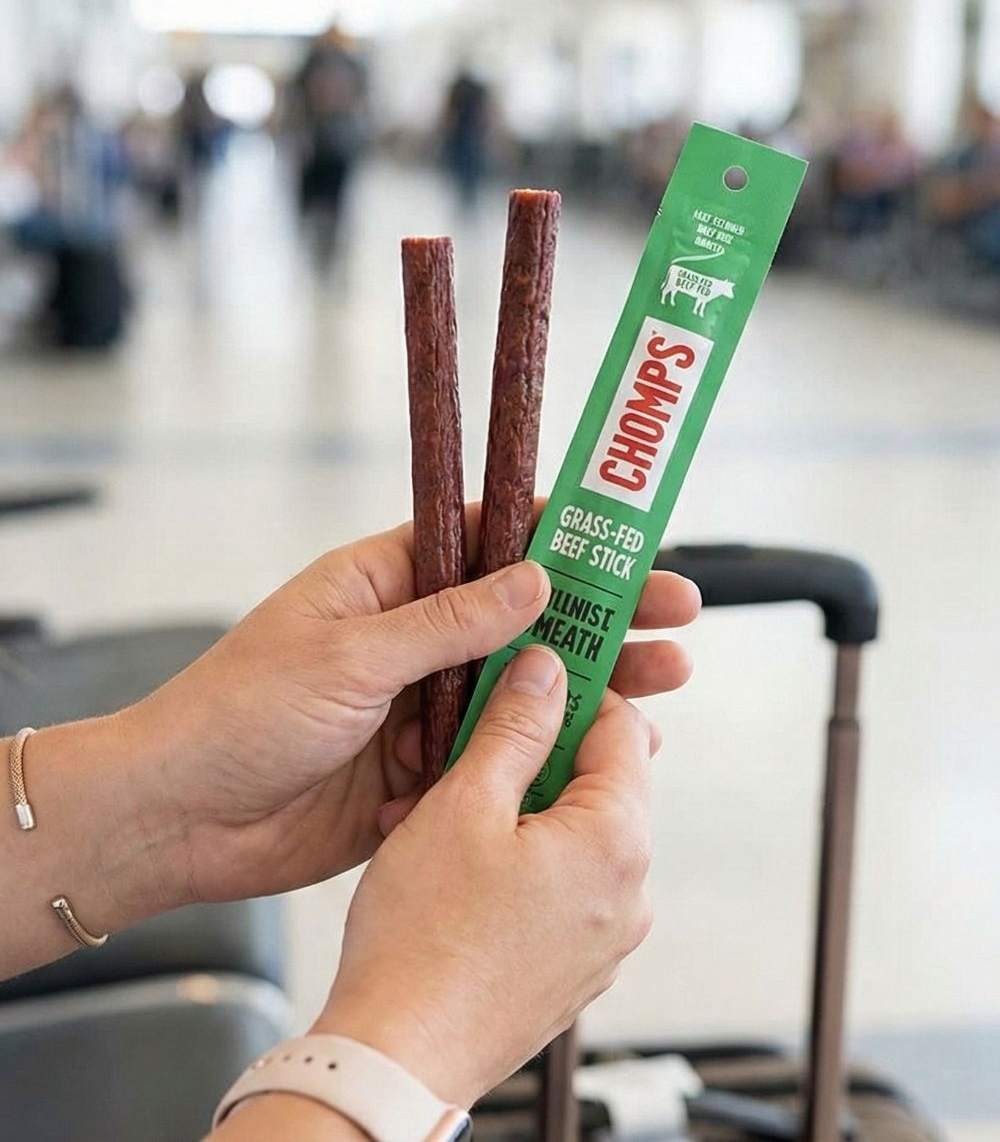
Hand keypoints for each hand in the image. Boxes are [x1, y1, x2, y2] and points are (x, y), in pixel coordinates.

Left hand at [118, 505, 697, 910]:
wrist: (182, 819)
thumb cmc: (239, 713)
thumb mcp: (350, 654)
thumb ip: (448, 624)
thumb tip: (536, 580)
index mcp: (386, 582)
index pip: (486, 537)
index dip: (560, 534)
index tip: (625, 534)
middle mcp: (413, 638)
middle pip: (525, 616)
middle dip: (601, 614)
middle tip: (676, 613)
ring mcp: (422, 706)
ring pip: (524, 687)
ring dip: (591, 684)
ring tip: (666, 681)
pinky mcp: (425, 772)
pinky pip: (501, 754)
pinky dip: (551, 752)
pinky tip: (607, 749)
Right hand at [314, 648, 655, 1107]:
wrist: (395, 1059)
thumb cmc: (424, 942)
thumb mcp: (464, 804)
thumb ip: (515, 727)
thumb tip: (546, 673)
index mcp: (616, 842)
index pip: (622, 727)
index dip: (573, 690)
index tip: (531, 674)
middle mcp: (627, 894)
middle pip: (599, 781)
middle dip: (536, 750)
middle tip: (471, 738)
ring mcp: (603, 940)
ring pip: (572, 835)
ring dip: (519, 805)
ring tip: (448, 803)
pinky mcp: (572, 970)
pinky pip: (558, 887)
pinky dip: (518, 859)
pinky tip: (457, 859)